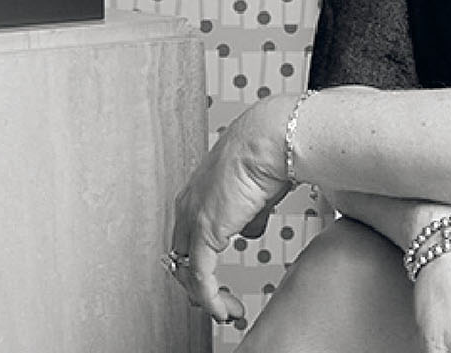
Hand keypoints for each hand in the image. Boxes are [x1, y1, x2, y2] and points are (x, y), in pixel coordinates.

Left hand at [169, 95, 295, 322]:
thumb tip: (250, 230)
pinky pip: (200, 278)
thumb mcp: (256, 191)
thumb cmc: (268, 154)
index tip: (219, 283)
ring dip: (207, 298)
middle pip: (181, 259)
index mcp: (198, 192)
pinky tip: (224, 309)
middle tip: (224, 303)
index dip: (201, 265)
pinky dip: (211, 299)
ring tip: (229, 310)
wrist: (269, 140)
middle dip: (200, 287)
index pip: (188, 239)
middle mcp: (188, 206)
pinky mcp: (204, 232)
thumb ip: (249, 215)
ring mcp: (193, 219)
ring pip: (187, 272)